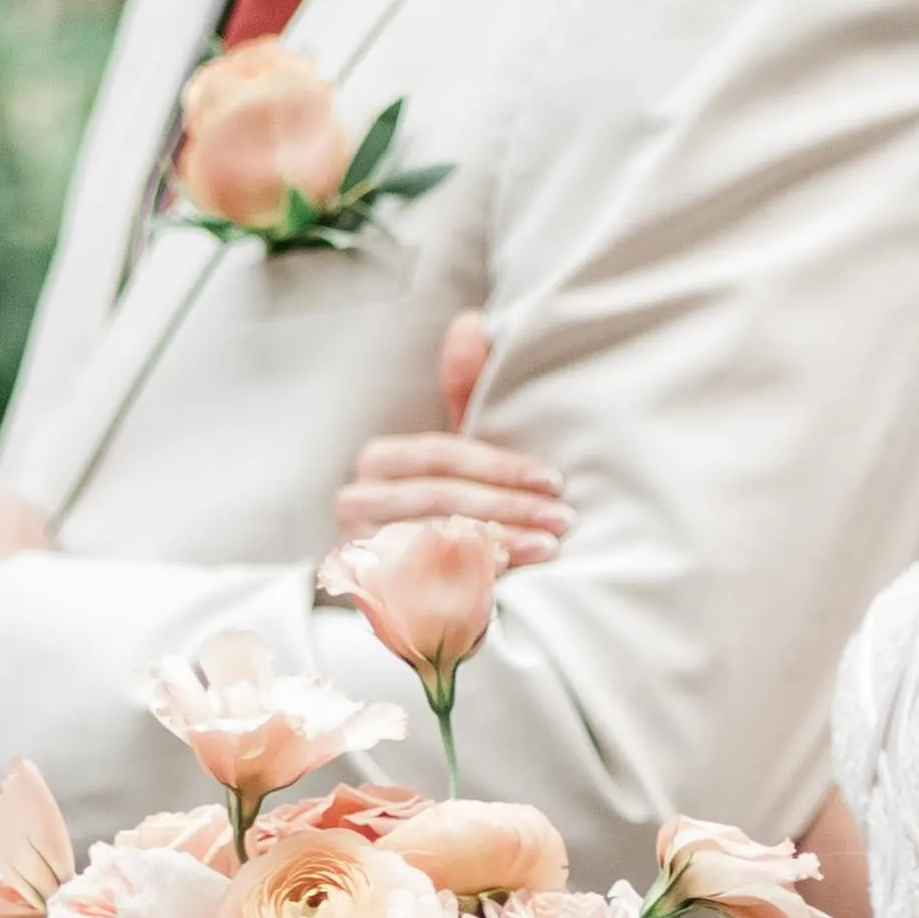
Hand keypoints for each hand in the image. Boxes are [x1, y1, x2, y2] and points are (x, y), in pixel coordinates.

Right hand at [326, 315, 572, 582]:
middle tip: (560, 518)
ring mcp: (358, 550)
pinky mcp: (368, 595)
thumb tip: (472, 322)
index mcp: (380, 461)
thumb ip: (464, 394)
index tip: (551, 480)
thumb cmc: (452, 511)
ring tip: (547, 546)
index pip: (440, 455)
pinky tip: (511, 578)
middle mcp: (357, 502)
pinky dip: (468, 579)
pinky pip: (421, 584)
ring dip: (496, 541)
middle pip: (438, 497)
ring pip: (432, 539)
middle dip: (507, 506)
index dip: (498, 466)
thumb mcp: (461, 456)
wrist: (419, 593)